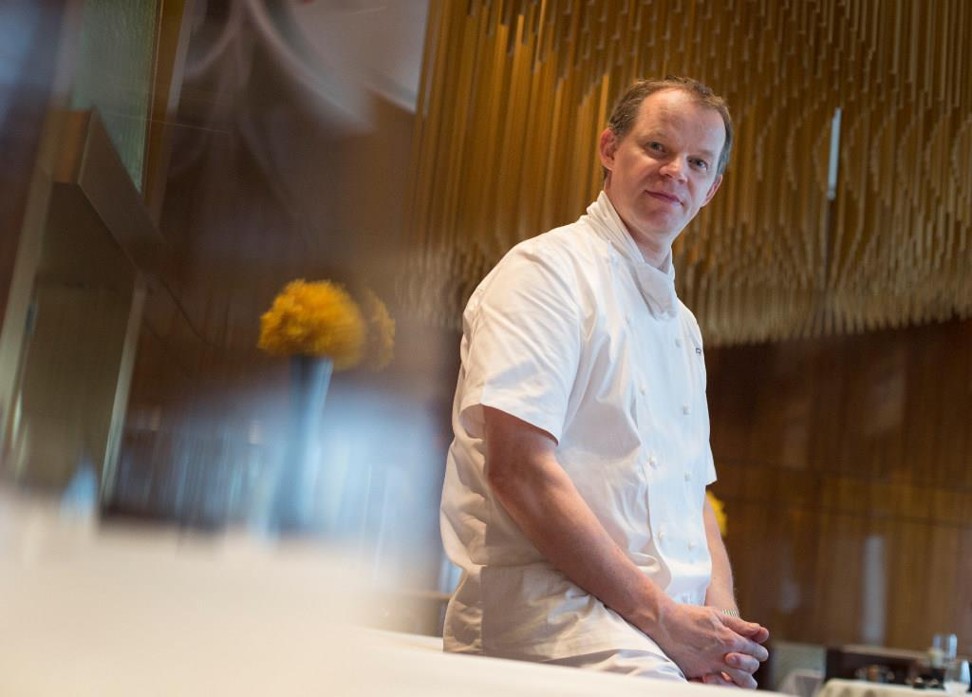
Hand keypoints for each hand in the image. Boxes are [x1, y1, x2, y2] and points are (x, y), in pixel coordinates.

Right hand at [650, 604, 768, 688]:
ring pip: (737, 681)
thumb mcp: (716, 614)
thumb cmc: (688, 615)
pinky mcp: (697, 673)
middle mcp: (722, 655)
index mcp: (729, 639)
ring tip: (736, 676)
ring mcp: (709, 666)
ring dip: (740, 679)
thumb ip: (739, 625)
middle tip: (747, 662)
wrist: (663, 622)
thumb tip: (759, 630)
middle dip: (752, 665)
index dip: (759, 651)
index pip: (755, 650)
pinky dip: (721, 684)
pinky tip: (719, 679)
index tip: (757, 651)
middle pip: (750, 669)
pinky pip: (716, 685)